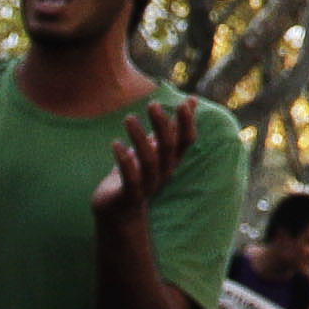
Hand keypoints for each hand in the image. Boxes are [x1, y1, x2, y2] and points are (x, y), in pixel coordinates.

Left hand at [92, 100, 201, 227]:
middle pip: (168, 148)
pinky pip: (130, 178)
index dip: (187, 123)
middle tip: (152, 104)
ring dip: (140, 138)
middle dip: (162, 125)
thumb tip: (193, 99)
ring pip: (149, 161)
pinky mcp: (130, 195)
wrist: (120, 209)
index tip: (183, 102)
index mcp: (171, 159)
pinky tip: (115, 144)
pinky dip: (124, 161)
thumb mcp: (157, 146)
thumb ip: (173, 125)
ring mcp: (148, 184)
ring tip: (128, 118)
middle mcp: (164, 171)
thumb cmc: (139, 172)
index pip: (186, 141)